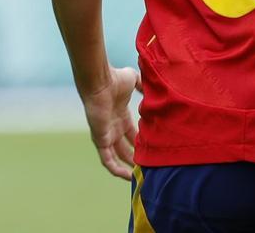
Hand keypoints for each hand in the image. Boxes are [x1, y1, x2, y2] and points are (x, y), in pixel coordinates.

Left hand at [80, 65, 141, 179]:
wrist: (100, 81)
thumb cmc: (115, 79)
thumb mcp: (134, 81)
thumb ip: (143, 86)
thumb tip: (154, 87)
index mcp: (120, 116)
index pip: (131, 134)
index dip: (140, 142)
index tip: (151, 149)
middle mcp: (112, 128)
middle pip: (124, 148)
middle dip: (135, 157)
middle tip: (148, 166)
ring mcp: (105, 135)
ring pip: (116, 157)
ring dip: (127, 166)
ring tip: (139, 177)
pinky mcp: (100, 140)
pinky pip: (107, 160)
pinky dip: (116, 169)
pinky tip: (127, 176)